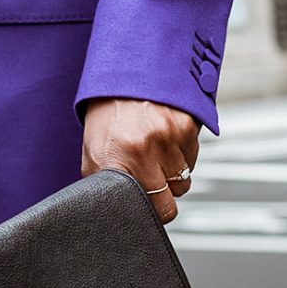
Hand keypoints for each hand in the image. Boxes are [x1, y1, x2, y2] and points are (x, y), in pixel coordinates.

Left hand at [80, 97, 200, 224]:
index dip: (153, 212)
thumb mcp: (93, 153)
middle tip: (150, 178)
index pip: (154, 210)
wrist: (123, 75)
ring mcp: (169, 137)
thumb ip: (106, 185)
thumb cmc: (106, 116)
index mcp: (119, 161)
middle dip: (164, 195)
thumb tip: (119, 210)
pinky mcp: (187, 125)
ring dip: (172, 171)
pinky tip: (164, 138)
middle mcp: (146, 150)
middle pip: (172, 199)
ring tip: (154, 151)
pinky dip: (181, 152)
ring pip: (185, 177)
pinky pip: (193, 155)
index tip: (148, 206)